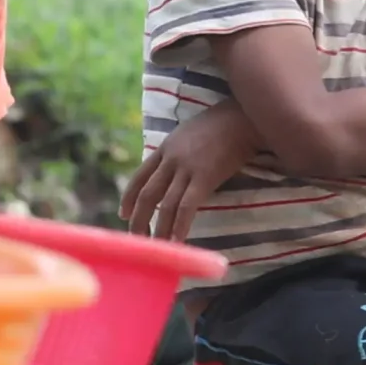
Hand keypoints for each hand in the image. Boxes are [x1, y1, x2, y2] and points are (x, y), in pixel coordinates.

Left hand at [122, 102, 260, 241]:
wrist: (242, 118)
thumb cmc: (220, 125)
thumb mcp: (188, 134)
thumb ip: (177, 152)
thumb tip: (172, 172)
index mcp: (164, 148)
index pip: (139, 177)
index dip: (128, 198)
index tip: (123, 214)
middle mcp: (170, 159)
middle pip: (147, 195)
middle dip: (138, 220)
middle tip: (136, 239)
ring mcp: (186, 169)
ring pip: (164, 205)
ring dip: (158, 229)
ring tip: (157, 247)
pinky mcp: (204, 178)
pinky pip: (186, 207)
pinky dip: (179, 226)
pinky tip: (178, 241)